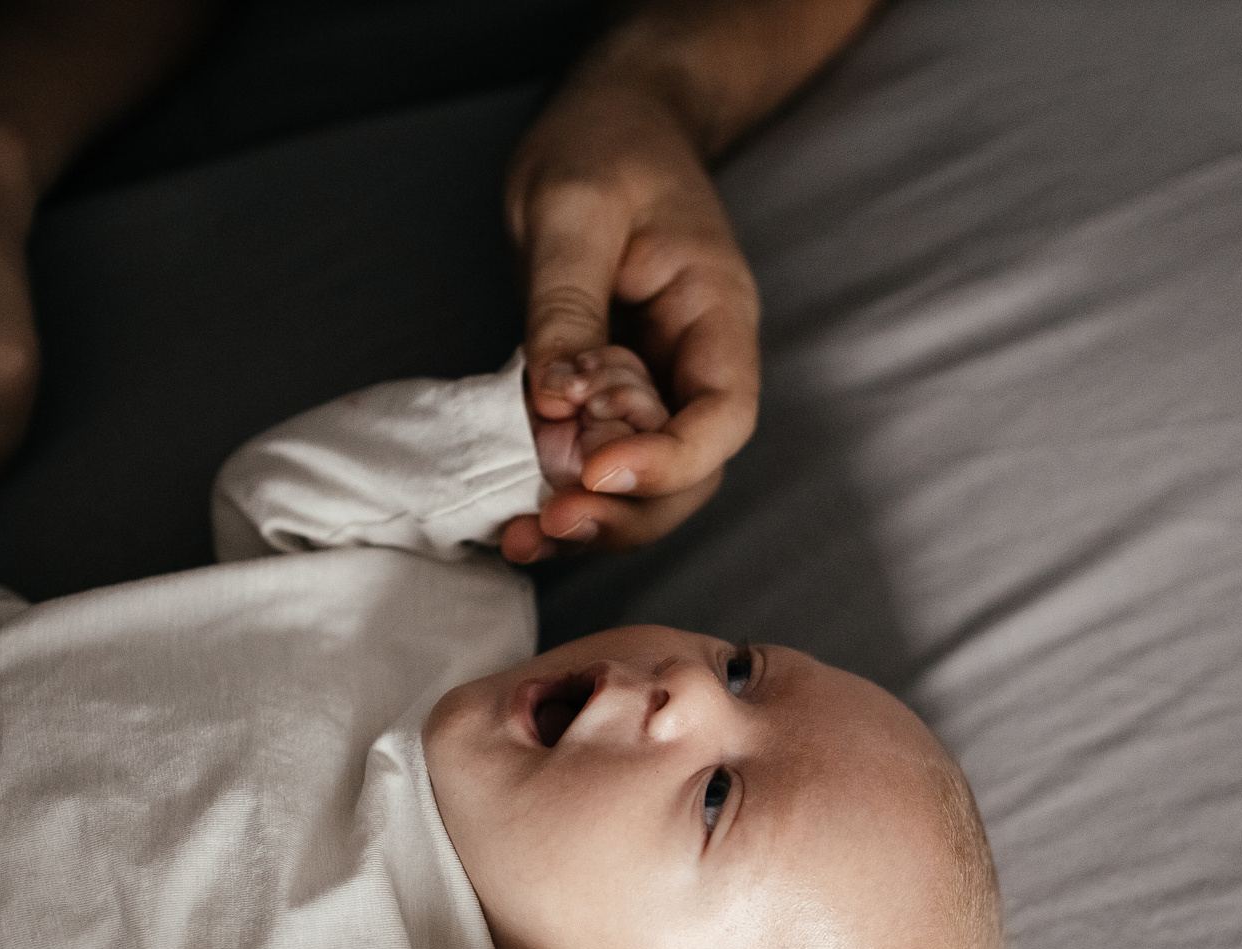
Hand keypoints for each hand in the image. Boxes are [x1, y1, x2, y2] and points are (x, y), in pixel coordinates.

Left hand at [500, 81, 760, 563]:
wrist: (614, 117)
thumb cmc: (607, 143)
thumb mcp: (575, 209)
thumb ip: (567, 307)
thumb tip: (558, 403)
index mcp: (715, 314)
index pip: (722, 415)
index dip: (669, 459)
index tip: (596, 469)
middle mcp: (697, 362)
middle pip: (692, 472)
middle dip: (627, 509)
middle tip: (552, 520)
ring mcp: (658, 383)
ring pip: (650, 483)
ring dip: (595, 521)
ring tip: (526, 537)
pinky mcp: (613, 394)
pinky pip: (603, 461)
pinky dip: (565, 497)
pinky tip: (519, 523)